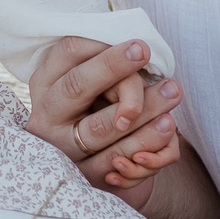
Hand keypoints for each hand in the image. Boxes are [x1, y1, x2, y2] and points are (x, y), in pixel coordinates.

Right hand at [26, 36, 183, 199]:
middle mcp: (46, 115)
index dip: (102, 47)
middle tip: (145, 52)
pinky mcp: (83, 175)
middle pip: (77, 86)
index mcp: (47, 82)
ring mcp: (62, 148)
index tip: (138, 43)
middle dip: (113, 68)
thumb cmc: (97, 107)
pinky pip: (116, 161)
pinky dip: (145, 145)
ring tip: (172, 91)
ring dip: (141, 109)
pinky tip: (168, 129)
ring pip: (99, 128)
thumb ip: (107, 70)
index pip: (68, 53)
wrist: (90, 161)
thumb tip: (139, 50)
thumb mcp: (91, 84)